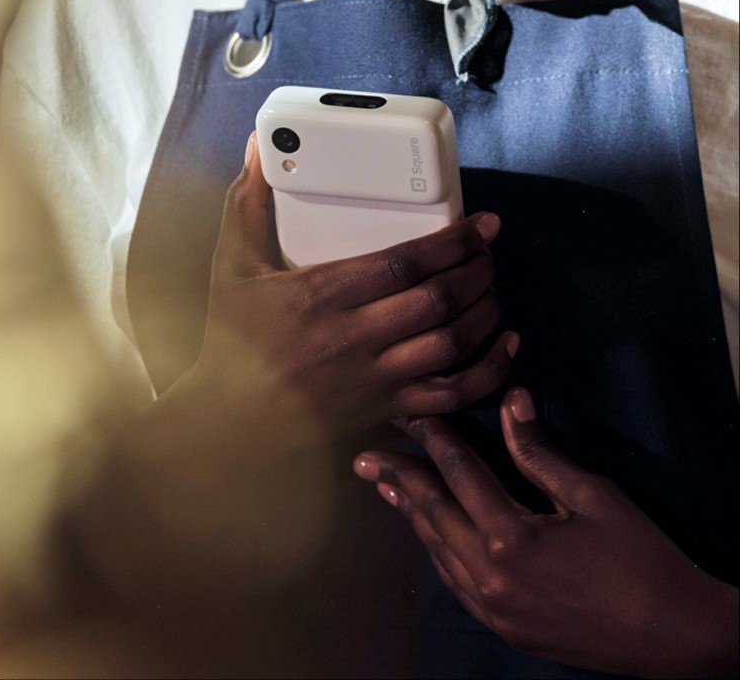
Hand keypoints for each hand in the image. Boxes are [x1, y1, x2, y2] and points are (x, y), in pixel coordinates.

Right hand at [188, 131, 517, 447]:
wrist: (228, 420)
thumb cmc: (233, 340)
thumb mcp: (232, 267)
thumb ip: (248, 204)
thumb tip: (256, 147)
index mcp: (320, 296)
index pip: (403, 263)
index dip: (452, 242)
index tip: (484, 225)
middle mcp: (353, 339)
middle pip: (437, 301)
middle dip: (475, 272)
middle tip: (487, 253)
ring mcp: (373, 380)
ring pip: (450, 345)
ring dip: (484, 313)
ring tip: (492, 288)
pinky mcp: (384, 411)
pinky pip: (449, 397)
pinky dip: (487, 373)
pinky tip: (504, 346)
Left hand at [353, 390, 738, 679]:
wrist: (674, 637)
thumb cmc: (639, 558)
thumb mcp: (592, 495)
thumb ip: (540, 452)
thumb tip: (510, 401)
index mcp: (510, 539)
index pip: (459, 476)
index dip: (434, 441)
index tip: (411, 416)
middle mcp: (490, 578)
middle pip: (433, 516)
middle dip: (399, 482)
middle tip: (364, 459)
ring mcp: (494, 610)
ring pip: (439, 554)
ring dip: (412, 518)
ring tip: (387, 489)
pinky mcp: (505, 630)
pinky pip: (457, 585)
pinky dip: (438, 553)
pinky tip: (430, 537)